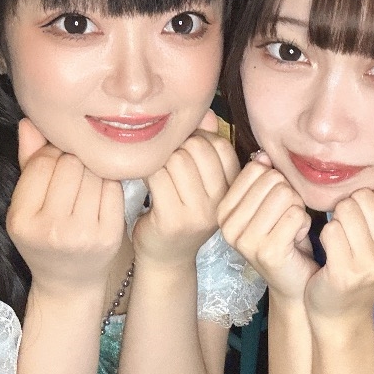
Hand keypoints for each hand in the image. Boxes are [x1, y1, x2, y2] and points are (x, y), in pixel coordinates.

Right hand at [6, 119, 124, 296]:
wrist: (69, 282)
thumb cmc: (45, 237)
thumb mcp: (26, 206)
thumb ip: (29, 163)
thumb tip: (30, 121)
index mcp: (23, 220)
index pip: (43, 162)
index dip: (52, 153)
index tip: (56, 160)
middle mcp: (52, 229)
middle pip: (71, 164)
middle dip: (74, 160)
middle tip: (75, 171)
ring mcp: (83, 234)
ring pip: (95, 172)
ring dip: (93, 169)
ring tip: (87, 181)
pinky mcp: (110, 235)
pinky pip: (113, 188)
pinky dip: (109, 184)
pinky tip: (102, 193)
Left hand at [132, 110, 239, 266]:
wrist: (166, 259)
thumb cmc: (181, 214)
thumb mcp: (201, 182)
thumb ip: (206, 147)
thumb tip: (205, 113)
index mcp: (232, 190)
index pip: (220, 146)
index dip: (197, 139)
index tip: (182, 151)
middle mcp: (220, 202)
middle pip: (198, 148)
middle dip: (175, 146)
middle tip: (162, 160)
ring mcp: (198, 213)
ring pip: (176, 159)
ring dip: (158, 158)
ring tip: (152, 169)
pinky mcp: (173, 220)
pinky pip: (157, 175)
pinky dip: (144, 171)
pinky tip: (141, 179)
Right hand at [218, 151, 317, 301]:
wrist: (293, 281)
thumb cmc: (283, 237)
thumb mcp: (268, 203)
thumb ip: (262, 178)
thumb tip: (262, 155)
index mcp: (223, 210)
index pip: (257, 169)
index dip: (276, 183)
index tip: (274, 207)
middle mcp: (228, 225)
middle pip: (273, 180)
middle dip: (289, 197)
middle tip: (285, 221)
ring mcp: (245, 240)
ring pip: (286, 195)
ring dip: (297, 211)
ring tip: (290, 230)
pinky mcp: (267, 251)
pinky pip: (297, 214)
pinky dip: (304, 225)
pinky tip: (295, 241)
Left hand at [305, 182, 373, 319]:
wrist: (343, 313)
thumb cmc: (365, 267)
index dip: (371, 197)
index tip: (367, 218)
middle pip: (365, 197)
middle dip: (352, 207)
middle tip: (350, 230)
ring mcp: (372, 267)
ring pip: (345, 210)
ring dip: (337, 221)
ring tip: (342, 240)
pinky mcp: (345, 274)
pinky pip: (330, 230)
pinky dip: (326, 236)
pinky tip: (331, 252)